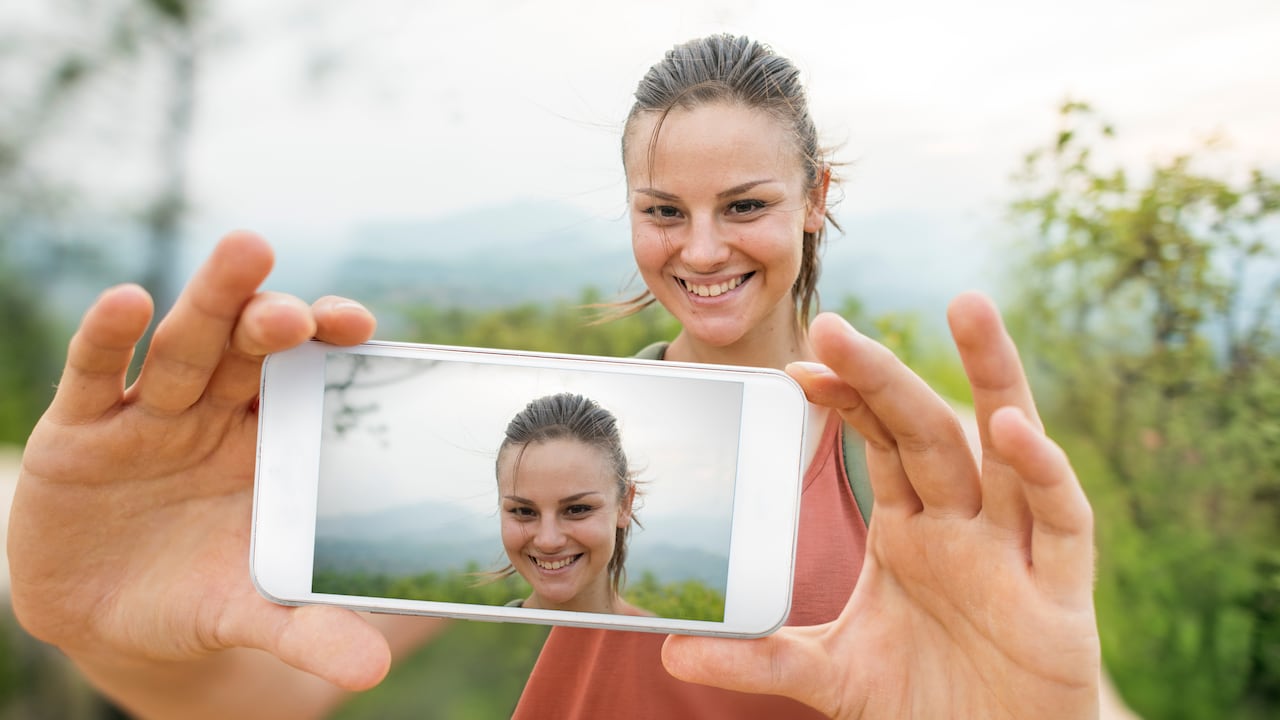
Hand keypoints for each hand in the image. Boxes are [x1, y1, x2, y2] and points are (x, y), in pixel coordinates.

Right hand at [7, 231, 391, 691]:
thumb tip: (373, 673)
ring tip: (243, 257)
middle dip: (270, 317)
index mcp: (269, 441)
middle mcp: (214, 413)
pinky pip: (94, 373)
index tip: (361, 327)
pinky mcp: (79, 430)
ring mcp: (147, 414)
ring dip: (209, 303)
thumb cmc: (199, 596)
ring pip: (180, 346)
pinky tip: (126, 301)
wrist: (111, 617)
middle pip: (246, 348)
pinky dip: (106, 338)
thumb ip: (306, 632)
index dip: (329, 344)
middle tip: (295, 307)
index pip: (305, 377)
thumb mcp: (250, 614)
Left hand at [662, 292, 1099, 718]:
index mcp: (913, 530)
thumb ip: (761, 657)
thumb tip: (673, 648)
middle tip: (832, 322)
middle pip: (928, 428)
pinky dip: (1043, 471)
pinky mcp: (1062, 595)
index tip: (798, 368)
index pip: (880, 440)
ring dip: (993, 376)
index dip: (846, 397)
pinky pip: (1061, 519)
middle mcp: (964, 525)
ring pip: (1009, 446)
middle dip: (883, 374)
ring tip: (966, 306)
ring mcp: (1015, 552)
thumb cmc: (926, 704)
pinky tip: (1010, 428)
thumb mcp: (832, 676)